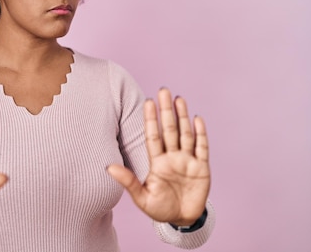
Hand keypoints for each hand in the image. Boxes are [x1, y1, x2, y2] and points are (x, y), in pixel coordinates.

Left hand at [107, 88, 209, 225]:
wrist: (181, 220)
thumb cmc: (159, 209)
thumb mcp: (142, 198)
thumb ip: (128, 181)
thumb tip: (108, 167)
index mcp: (157, 162)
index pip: (153, 136)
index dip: (150, 120)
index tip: (147, 102)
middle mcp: (172, 157)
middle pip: (169, 129)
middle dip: (166, 111)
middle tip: (163, 90)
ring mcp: (187, 161)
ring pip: (185, 134)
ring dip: (183, 116)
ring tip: (178, 99)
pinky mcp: (202, 168)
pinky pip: (202, 148)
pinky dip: (201, 134)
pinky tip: (197, 119)